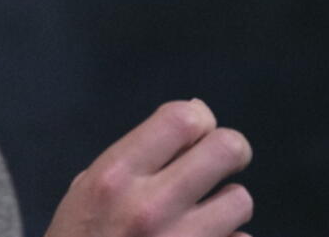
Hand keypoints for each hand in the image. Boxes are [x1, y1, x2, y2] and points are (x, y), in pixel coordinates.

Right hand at [44, 99, 252, 236]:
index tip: (193, 134)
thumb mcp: (88, 188)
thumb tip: (198, 116)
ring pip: (240, 199)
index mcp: (116, 176)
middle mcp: (151, 206)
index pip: (182, 119)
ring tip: (206, 213)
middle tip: (219, 162)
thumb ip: (138, 153)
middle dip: (229, 150)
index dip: (198, 119)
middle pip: (226, 149)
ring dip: (227, 203)